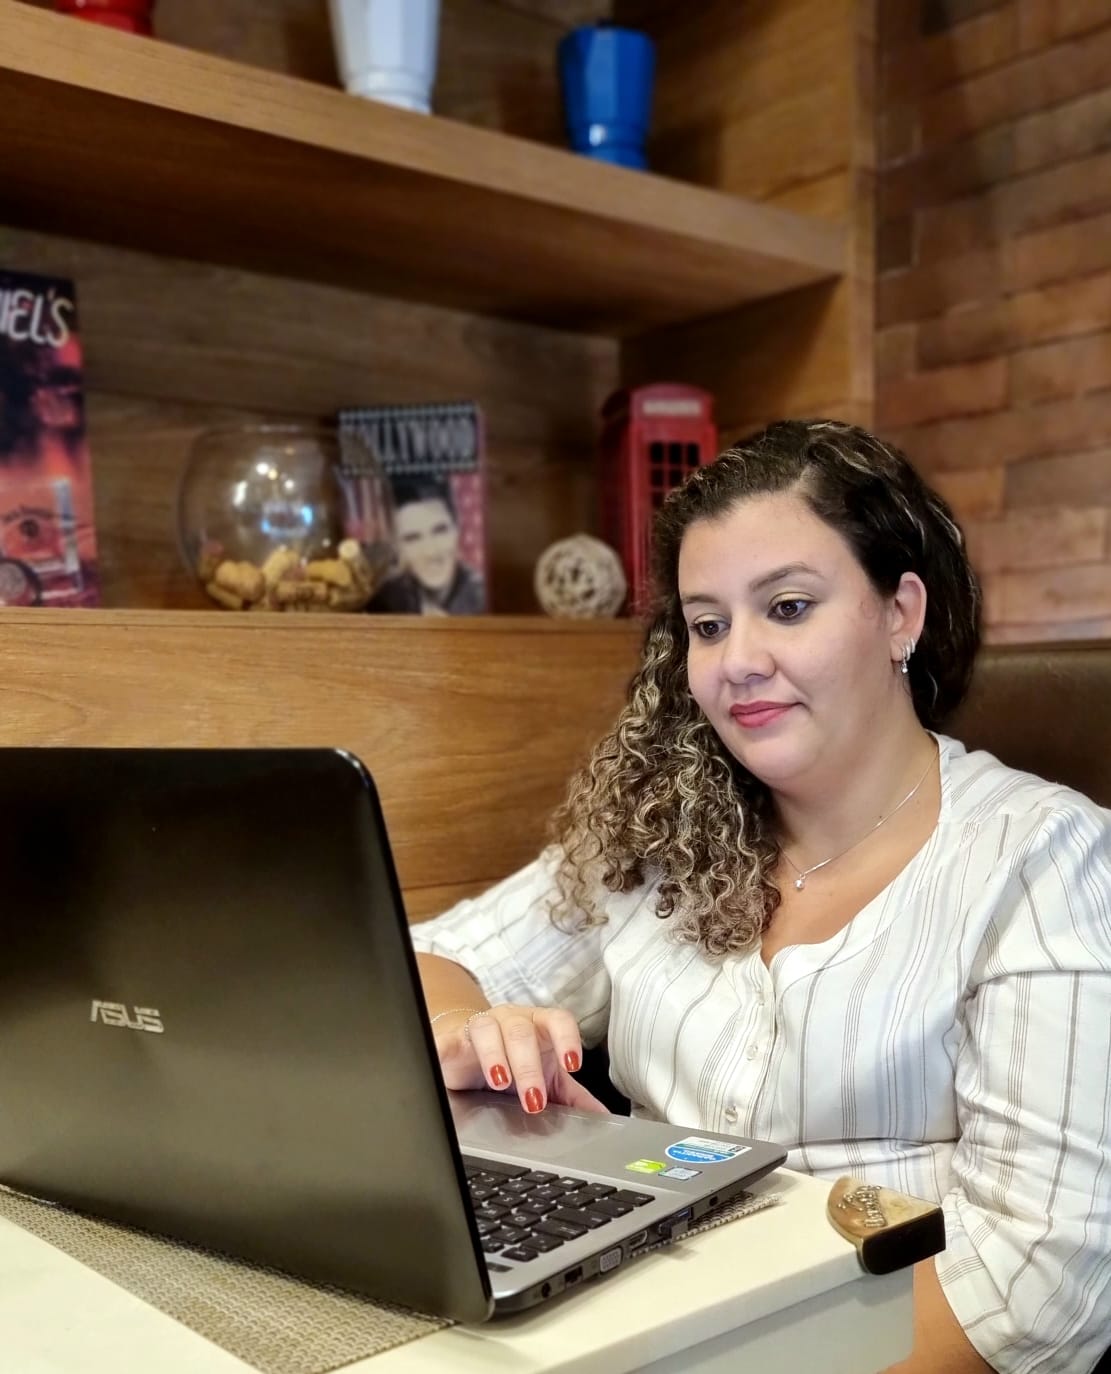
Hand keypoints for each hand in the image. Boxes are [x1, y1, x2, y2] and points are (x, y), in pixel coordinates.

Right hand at [433, 1005, 610, 1115]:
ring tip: (500, 1082)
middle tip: (534, 1098)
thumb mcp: (548, 1077)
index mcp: (540, 1025)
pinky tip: (443, 1062)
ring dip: (495, 1054)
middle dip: (528, 1066)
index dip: (567, 1039)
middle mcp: (512, 1019)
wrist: (474, 1047)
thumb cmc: (516, 1058)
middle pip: (522, 1032)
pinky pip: (446, 1039)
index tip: (573, 1065)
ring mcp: (482, 1026)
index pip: (558, 1020)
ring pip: (488, 1029)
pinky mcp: (453, 1039)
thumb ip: (574, 1096)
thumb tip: (603, 1118)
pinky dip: (443, 1049)